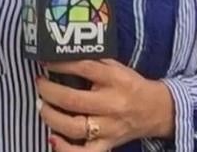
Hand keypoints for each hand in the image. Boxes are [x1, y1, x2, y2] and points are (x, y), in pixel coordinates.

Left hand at [36, 59, 173, 150]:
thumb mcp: (117, 67)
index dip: (61, 64)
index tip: (45, 61)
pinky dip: (66, 149)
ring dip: (52, 116)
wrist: (157, 110)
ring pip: (75, 127)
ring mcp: (109, 127)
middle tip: (39, 83)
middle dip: (50, 92)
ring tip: (41, 105)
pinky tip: (52, 139)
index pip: (85, 68)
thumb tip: (62, 54)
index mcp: (115, 79)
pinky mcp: (109, 144)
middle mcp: (112, 104)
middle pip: (74, 100)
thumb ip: (94, 61)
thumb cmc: (131, 84)